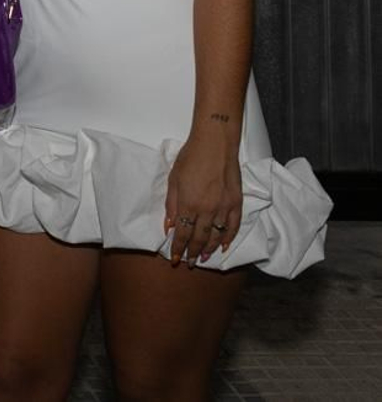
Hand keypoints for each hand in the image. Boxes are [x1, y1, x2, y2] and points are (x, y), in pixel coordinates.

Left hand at [164, 128, 242, 264]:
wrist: (215, 144)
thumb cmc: (190, 158)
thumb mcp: (173, 180)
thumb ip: (171, 205)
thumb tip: (169, 226)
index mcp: (188, 204)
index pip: (182, 233)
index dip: (178, 248)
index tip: (174, 258)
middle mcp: (207, 209)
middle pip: (199, 238)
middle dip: (192, 253)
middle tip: (188, 263)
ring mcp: (224, 207)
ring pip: (216, 236)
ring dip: (208, 249)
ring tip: (202, 259)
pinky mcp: (236, 202)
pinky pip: (233, 226)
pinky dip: (228, 238)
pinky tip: (223, 247)